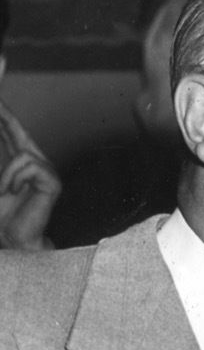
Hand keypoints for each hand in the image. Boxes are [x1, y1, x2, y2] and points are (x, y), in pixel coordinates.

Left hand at [0, 96, 59, 250]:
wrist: (12, 240)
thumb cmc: (0, 215)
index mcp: (14, 158)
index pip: (7, 126)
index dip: (2, 109)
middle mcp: (32, 159)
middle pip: (16, 127)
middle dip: (3, 111)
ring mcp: (45, 170)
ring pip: (22, 153)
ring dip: (5, 176)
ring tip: (5, 192)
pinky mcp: (52, 181)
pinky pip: (29, 166)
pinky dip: (14, 180)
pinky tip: (16, 194)